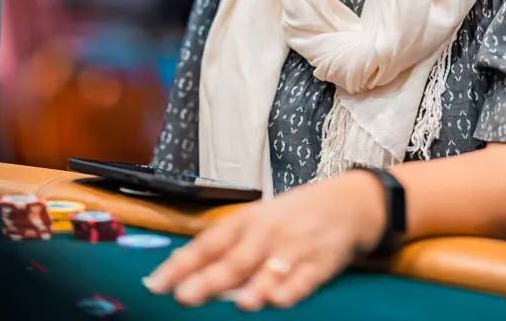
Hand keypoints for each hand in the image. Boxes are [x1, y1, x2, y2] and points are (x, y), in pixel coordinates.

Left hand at [143, 170, 385, 310]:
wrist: (349, 202)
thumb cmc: (294, 215)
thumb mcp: (258, 221)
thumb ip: (226, 248)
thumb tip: (184, 273)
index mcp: (246, 221)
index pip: (208, 243)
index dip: (181, 265)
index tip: (156, 284)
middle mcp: (267, 233)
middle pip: (234, 259)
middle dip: (210, 279)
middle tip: (185, 296)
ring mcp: (295, 248)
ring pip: (270, 270)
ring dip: (254, 286)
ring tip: (238, 303)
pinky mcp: (321, 262)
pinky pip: (305, 279)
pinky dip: (292, 289)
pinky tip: (279, 299)